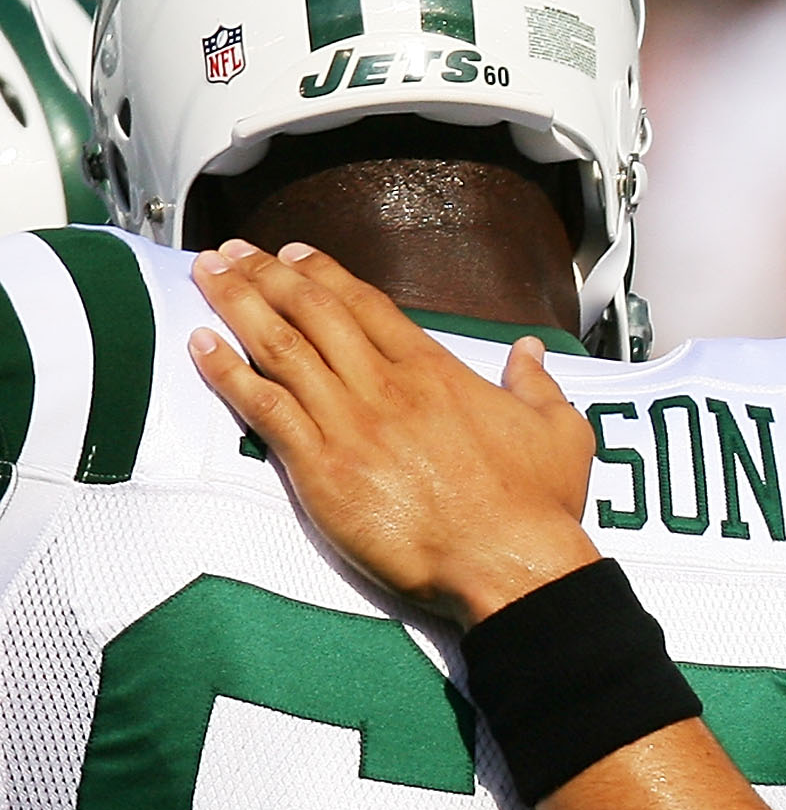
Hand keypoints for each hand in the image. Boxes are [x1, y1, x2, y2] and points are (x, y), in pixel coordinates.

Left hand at [187, 241, 598, 624]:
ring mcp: (351, 423)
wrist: (509, 560)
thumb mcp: (559, 432)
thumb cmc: (536, 507)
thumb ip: (537, 384)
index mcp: (436, 372)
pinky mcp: (323, 466)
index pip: (366, 306)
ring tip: (207, 275)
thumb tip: (529, 352)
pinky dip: (227, 372)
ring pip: (280, 346)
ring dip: (237, 304)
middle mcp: (386, 386)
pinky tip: (202, 345)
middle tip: (231, 250)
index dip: (323, 274)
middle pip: (313, 312)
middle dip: (266, 274)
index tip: (292, 254)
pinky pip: (264, 407)